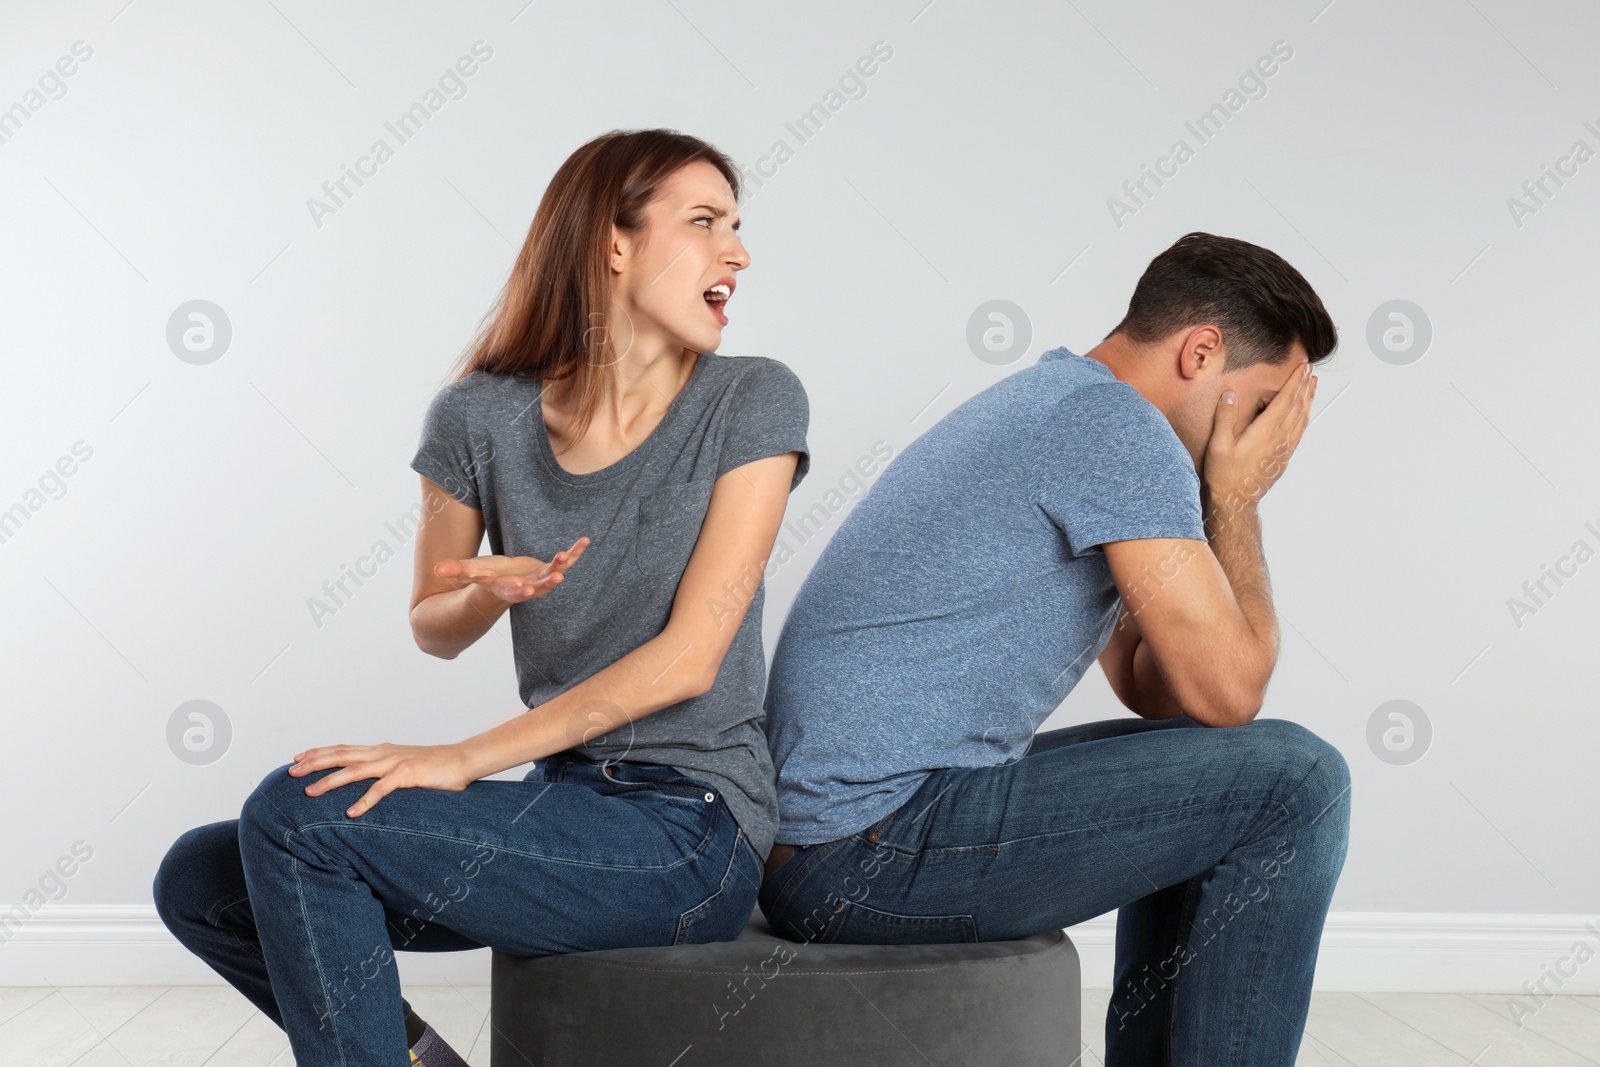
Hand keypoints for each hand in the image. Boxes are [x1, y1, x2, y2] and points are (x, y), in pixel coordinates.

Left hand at [289, 743, 476, 816]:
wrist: (463, 760)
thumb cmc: (435, 767)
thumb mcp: (403, 766)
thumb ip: (384, 771)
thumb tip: (366, 783)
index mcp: (380, 750)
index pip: (343, 748)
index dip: (319, 752)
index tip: (297, 758)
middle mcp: (382, 753)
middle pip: (341, 756)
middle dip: (314, 763)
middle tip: (290, 772)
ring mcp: (394, 763)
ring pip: (354, 771)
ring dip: (329, 781)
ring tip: (309, 792)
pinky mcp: (407, 775)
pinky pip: (381, 789)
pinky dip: (364, 801)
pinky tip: (350, 813)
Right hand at [434, 537, 588, 604]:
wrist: (506, 581)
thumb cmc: (487, 576)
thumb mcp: (472, 572)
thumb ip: (456, 571)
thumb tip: (437, 570)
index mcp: (508, 589)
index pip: (514, 592)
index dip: (520, 590)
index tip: (527, 588)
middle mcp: (528, 587)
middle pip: (540, 586)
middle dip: (548, 582)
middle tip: (558, 577)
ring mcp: (541, 578)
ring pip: (555, 573)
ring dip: (562, 565)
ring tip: (565, 555)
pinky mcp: (550, 569)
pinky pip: (568, 561)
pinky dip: (576, 552)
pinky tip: (585, 541)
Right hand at [1202, 362, 1315, 511]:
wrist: (1236, 501)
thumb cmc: (1225, 476)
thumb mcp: (1218, 446)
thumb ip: (1225, 418)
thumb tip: (1230, 395)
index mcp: (1265, 432)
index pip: (1285, 400)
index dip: (1295, 382)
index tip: (1303, 368)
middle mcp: (1279, 439)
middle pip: (1298, 406)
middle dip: (1305, 385)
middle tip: (1310, 370)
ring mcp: (1284, 449)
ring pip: (1302, 418)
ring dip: (1308, 399)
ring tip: (1312, 385)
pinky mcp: (1284, 457)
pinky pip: (1300, 431)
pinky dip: (1305, 416)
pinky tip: (1304, 413)